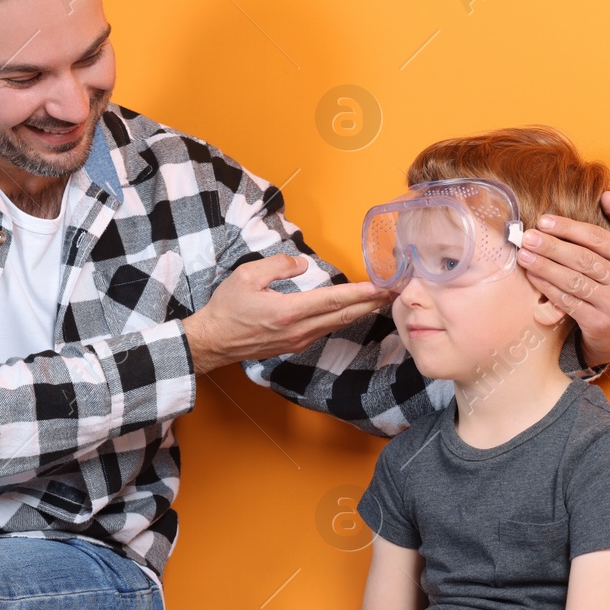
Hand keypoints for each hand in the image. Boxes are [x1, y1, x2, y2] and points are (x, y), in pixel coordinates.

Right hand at [181, 254, 393, 373]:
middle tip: (396, 292)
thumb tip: (303, 264)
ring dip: (360, 311)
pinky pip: (325, 329)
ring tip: (381, 299)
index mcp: (288, 312)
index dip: (361, 293)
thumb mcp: (247, 275)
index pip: (333, 300)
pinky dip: (343, 318)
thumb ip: (278, 265)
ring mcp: (298, 341)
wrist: (213, 341)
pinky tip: (352, 310)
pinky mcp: (295, 345)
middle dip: (372, 304)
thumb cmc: (226, 308)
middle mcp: (298, 330)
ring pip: (337, 324)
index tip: (383, 286)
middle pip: (343, 316)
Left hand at [516, 192, 609, 367]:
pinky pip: (567, 301)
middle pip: (583, 259)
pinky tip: (532, 276)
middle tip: (526, 237)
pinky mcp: (599, 324)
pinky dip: (547, 287)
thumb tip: (607, 195)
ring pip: (573, 281)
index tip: (543, 220)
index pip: (598, 238)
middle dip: (551, 246)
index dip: (569, 228)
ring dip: (544, 266)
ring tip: (523, 255)